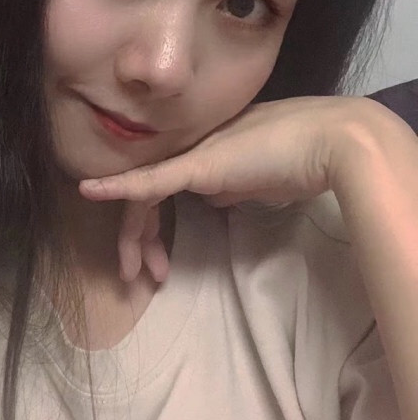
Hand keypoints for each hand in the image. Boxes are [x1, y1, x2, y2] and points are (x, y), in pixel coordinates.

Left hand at [78, 95, 375, 283]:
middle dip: (139, 238)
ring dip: (134, 236)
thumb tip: (212, 198)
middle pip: (147, 193)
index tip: (156, 263)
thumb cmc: (300, 164)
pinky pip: (147, 180)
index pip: (163, 191)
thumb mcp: (258, 183)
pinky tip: (90, 191)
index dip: (152, 227)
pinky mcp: (194, 165)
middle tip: (138, 274)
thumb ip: (230, 188)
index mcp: (201, 156)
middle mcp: (188, 152)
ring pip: (143, 193)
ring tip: (133, 272)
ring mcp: (190, 155)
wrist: (329, 144)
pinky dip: (116, 187)